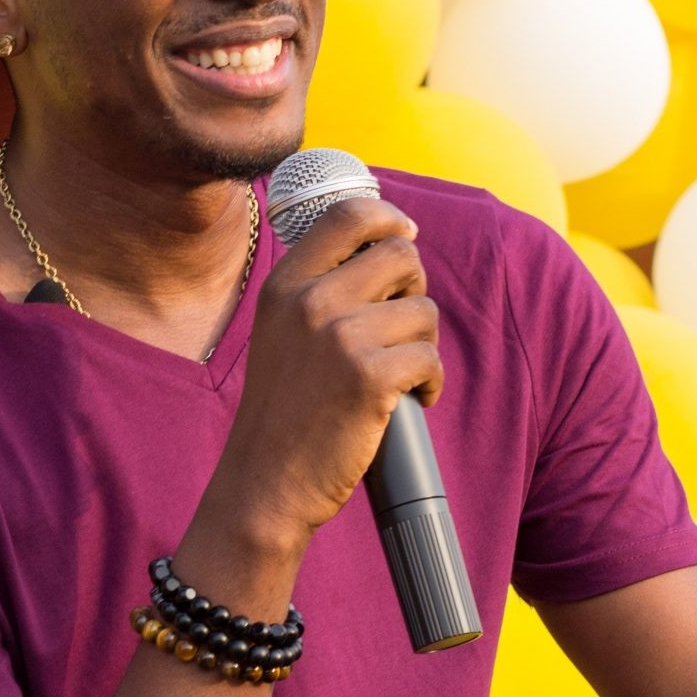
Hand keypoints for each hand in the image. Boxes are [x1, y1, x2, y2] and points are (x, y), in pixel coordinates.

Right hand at [209, 194, 441, 551]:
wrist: (265, 482)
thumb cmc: (283, 411)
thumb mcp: (280, 333)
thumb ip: (316, 289)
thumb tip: (387, 246)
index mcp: (285, 284)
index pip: (348, 214)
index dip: (388, 217)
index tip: (404, 234)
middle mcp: (309, 301)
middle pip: (400, 255)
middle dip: (414, 290)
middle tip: (402, 329)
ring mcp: (339, 337)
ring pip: (423, 311)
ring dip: (423, 345)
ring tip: (401, 375)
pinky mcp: (369, 378)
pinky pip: (430, 358)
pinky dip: (431, 383)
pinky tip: (411, 401)